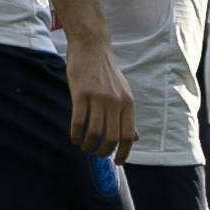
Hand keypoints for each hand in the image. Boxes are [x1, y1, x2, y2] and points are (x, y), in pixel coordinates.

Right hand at [65, 39, 136, 159]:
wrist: (91, 47)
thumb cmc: (106, 72)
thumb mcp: (123, 92)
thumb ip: (126, 116)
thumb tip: (134, 138)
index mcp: (127, 103)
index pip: (128, 135)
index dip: (123, 152)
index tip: (117, 162)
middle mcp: (115, 101)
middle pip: (111, 137)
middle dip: (104, 152)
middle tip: (97, 154)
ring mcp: (98, 97)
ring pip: (94, 132)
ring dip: (88, 145)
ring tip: (84, 147)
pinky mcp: (81, 93)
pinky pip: (78, 121)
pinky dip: (76, 135)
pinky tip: (75, 138)